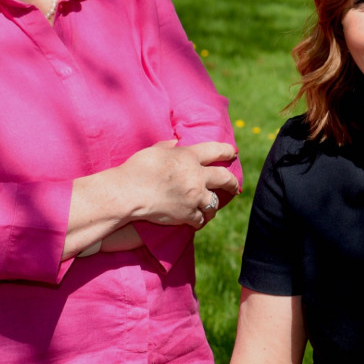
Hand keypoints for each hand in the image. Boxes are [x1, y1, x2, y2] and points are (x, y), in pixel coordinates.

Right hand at [117, 139, 238, 229]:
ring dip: (213, 205)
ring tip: (211, 208)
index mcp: (189, 156)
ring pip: (214, 203)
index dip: (227, 151)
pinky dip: (198, 220)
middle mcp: (196, 176)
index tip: (233, 153)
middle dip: (232, 182)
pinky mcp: (187, 215)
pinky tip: (196, 220)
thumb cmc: (137, 169)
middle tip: (235, 186)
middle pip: (225, 178)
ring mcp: (194, 197)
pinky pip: (200, 219)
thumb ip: (168, 146)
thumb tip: (175, 143)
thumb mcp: (154, 150)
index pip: (216, 151)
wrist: (128, 194)